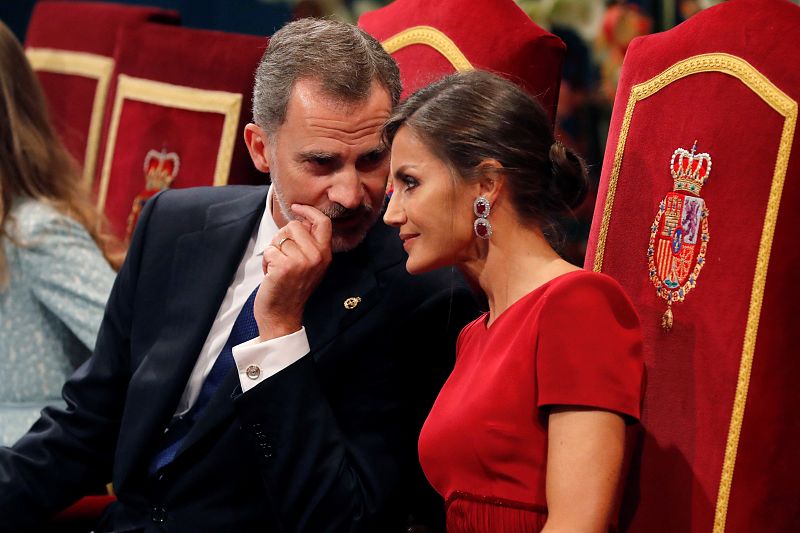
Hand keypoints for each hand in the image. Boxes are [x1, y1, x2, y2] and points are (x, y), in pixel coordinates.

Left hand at [254, 204, 331, 340]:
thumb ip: (309, 244)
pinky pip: (269, 250)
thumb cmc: (292, 288)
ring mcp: (302, 262)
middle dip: (282, 238)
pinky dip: (266, 262)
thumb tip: (301, 220)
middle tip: (283, 257)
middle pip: (294, 226)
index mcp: (325, 254)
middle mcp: (317, 257)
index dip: (309, 211)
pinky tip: (271, 275)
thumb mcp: (310, 265)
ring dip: (273, 252)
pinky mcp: (285, 267)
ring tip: (278, 268)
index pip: (323, 222)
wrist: (283, 315)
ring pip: (279, 238)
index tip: (297, 207)